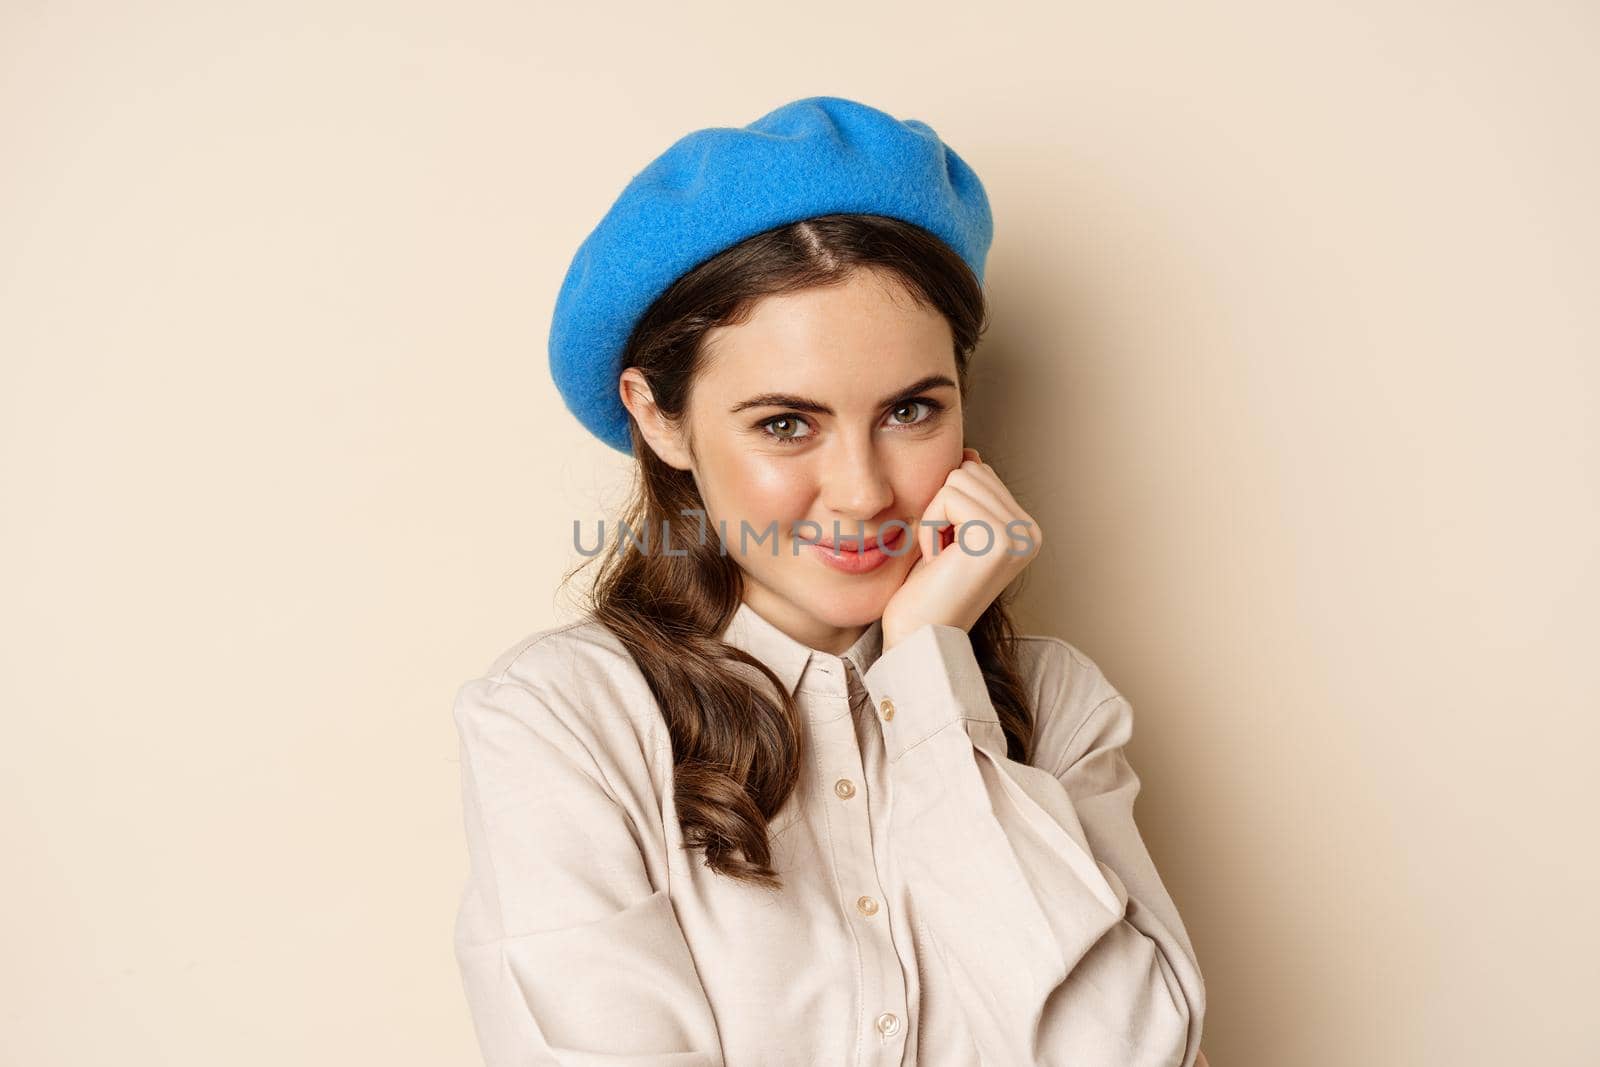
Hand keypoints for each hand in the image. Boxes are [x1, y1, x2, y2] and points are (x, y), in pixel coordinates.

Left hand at [879, 447, 1044, 650]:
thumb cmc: (926, 589)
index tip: (948, 550)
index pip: (978, 473)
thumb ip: (967, 494)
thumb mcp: (949, 531)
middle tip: (942, 555)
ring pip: (957, 478)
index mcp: (1025, 529)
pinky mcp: (999, 539)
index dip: (947, 505)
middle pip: (969, 470)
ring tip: (940, 558)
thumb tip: (971, 453)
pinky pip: (947, 496)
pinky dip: (929, 526)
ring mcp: (1019, 535)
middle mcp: (1031, 532)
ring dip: (933, 517)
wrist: (919, 638)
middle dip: (940, 507)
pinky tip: (936, 561)